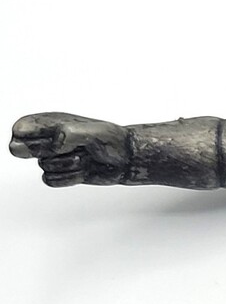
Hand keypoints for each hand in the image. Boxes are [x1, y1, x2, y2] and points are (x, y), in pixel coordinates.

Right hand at [10, 113, 127, 185]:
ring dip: (64, 165)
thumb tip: (54, 144)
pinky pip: (50, 180)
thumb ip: (71, 133)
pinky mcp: (62, 173)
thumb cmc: (112, 141)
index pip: (23, 126)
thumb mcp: (94, 132)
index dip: (23, 134)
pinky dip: (66, 178)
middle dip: (38, 151)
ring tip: (83, 157)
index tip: (36, 139)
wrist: (125, 160)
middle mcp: (50, 139)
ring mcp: (55, 157)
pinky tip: (81, 172)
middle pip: (22, 148)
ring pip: (42, 165)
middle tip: (60, 150)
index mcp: (53, 122)